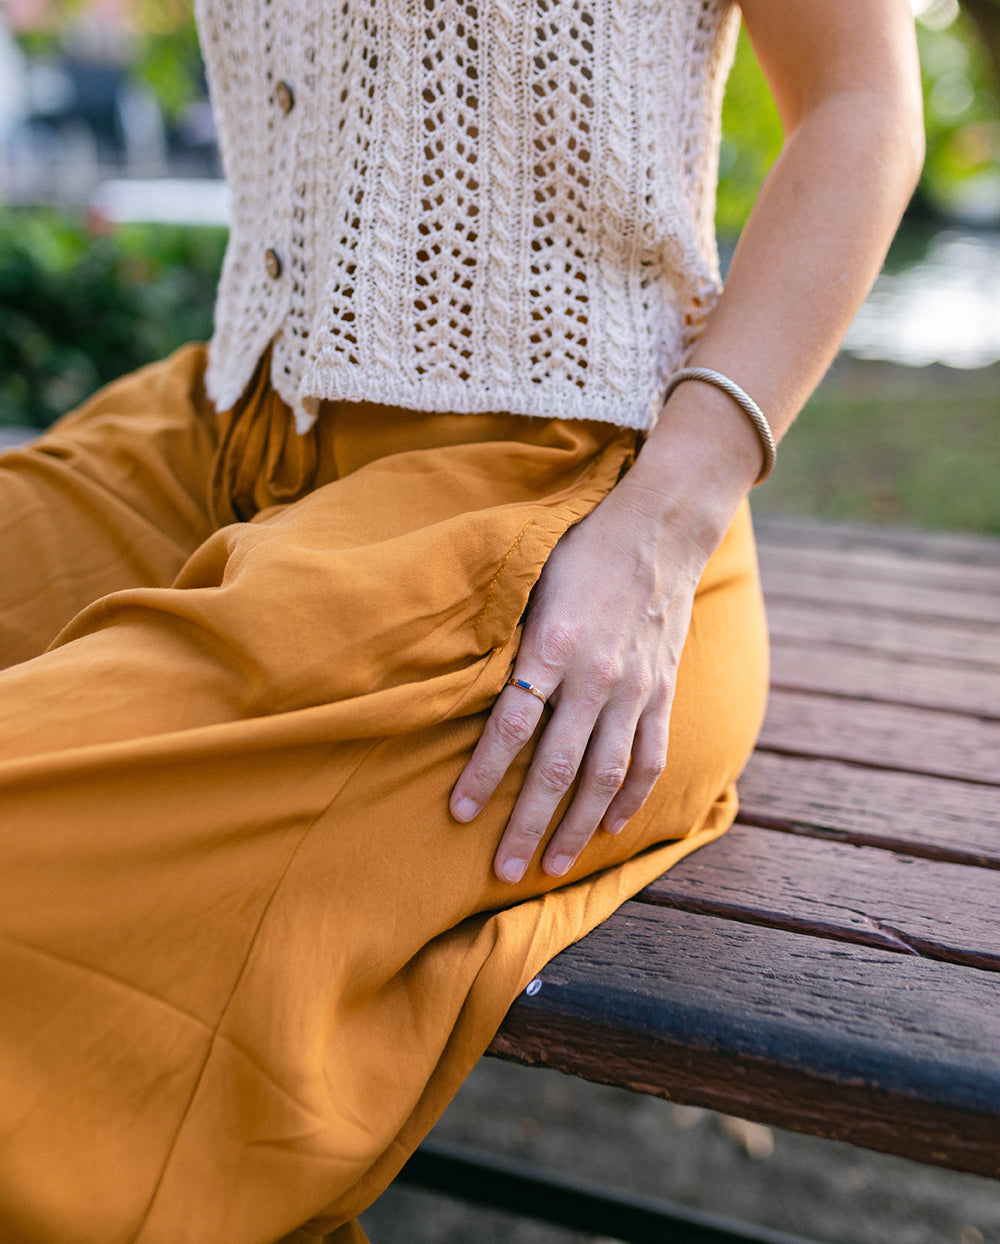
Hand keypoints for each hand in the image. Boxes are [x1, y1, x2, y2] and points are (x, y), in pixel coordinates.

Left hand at [449, 474, 713, 882]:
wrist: (660, 528)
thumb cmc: (581, 549)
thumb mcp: (532, 581)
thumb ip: (507, 637)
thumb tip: (465, 683)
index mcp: (552, 645)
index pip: (510, 726)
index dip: (483, 775)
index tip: (460, 814)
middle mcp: (596, 677)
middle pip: (555, 768)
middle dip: (527, 825)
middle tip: (502, 870)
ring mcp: (635, 690)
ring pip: (604, 776)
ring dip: (577, 827)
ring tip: (553, 865)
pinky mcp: (662, 692)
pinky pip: (648, 757)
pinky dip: (630, 798)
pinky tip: (609, 826)